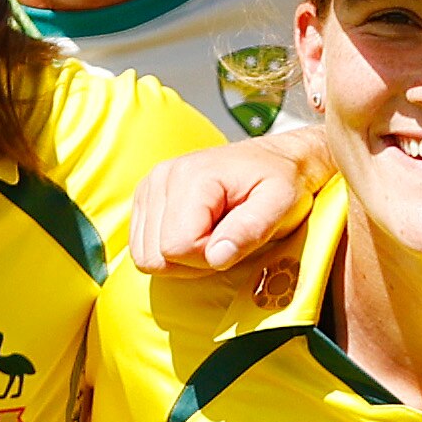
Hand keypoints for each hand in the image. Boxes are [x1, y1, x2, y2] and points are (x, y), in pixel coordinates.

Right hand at [126, 129, 322, 277]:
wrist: (274, 160)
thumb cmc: (280, 181)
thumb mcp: (280, 204)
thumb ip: (250, 229)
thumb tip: (216, 258)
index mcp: (192, 176)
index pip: (177, 247)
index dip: (208, 258)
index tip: (233, 241)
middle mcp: (163, 177)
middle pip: (156, 256)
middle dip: (193, 261)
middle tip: (224, 239)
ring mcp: (150, 187)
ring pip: (145, 256)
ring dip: (181, 259)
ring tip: (212, 235)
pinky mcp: (146, 199)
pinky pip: (141, 248)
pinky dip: (169, 252)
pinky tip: (196, 233)